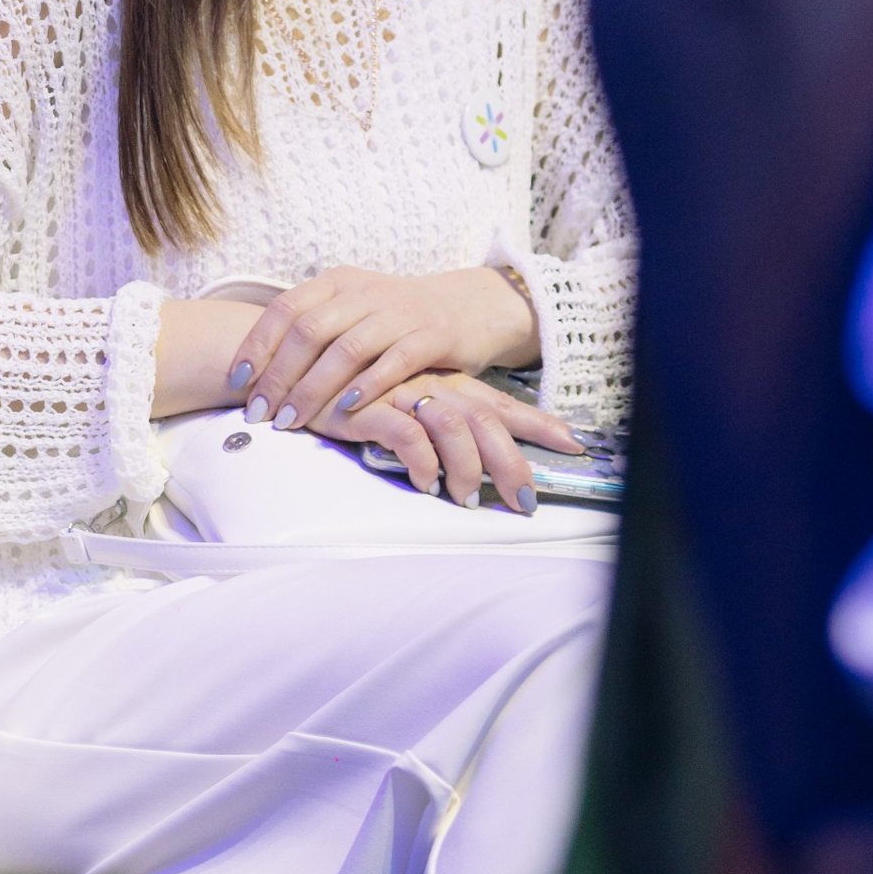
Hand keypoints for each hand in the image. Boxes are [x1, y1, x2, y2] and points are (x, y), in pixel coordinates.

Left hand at [226, 265, 540, 436]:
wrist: (472, 305)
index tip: (236, 381)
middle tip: (259, 413)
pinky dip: (367, 385)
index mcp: (338, 283)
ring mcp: (400, 311)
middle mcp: (365, 292)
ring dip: (313, 388)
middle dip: (278, 376)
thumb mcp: (352, 310)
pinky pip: (395, 360)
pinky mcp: (433, 334)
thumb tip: (256, 366)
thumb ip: (312, 329)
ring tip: (291, 420)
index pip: (285, 309)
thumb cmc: (399, 318)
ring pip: (346, 349)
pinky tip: (345, 409)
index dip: (257, 344)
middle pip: (310, 332)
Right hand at [333, 370, 581, 512]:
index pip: (502, 404)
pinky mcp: (368, 407)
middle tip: (524, 501)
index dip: (539, 423)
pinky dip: (422, 461)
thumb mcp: (407, 407)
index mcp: (447, 384)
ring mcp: (402, 393)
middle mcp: (432, 385)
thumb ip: (441, 427)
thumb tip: (475, 466)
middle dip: (512, 462)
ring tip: (468, 500)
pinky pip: (406, 433)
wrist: (297, 373)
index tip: (575, 444)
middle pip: (487, 419)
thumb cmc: (357, 396)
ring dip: (466, 468)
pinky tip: (427, 483)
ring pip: (453, 427)